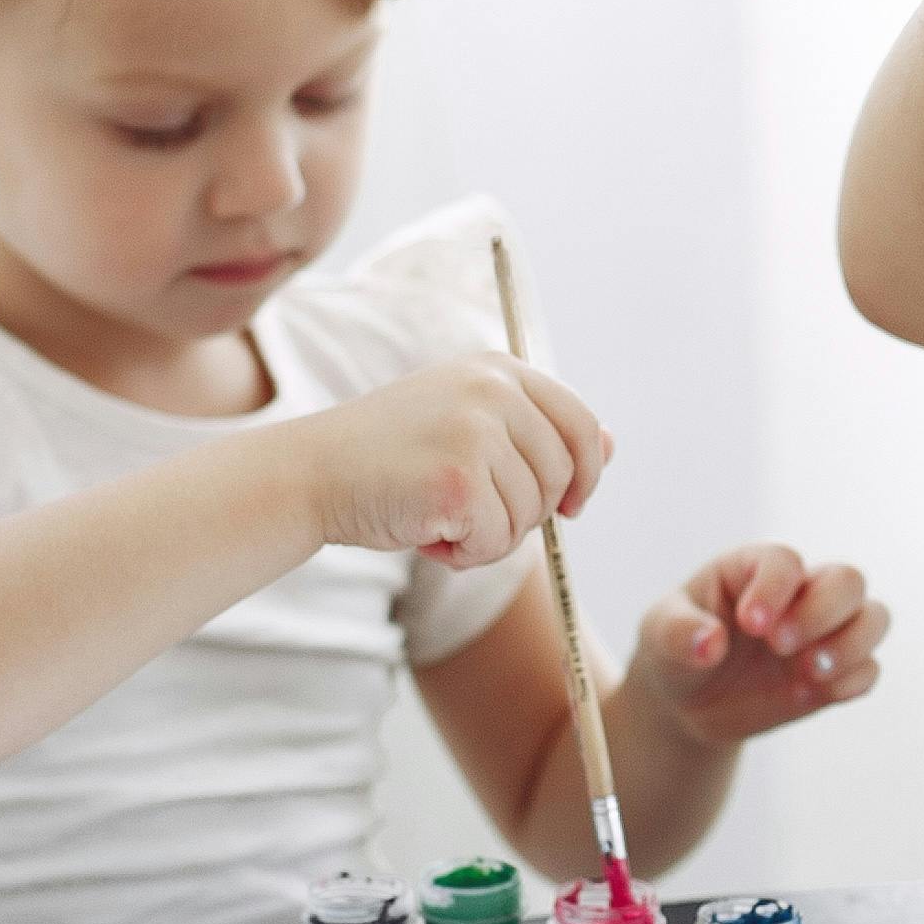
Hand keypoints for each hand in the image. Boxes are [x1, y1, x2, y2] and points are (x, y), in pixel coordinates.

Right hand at [291, 354, 609, 566]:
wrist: (312, 474)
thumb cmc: (391, 458)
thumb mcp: (469, 426)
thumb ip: (537, 432)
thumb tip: (610, 445)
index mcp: (499, 370)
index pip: (580, 423)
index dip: (586, 472)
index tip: (572, 505)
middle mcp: (493, 390)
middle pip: (562, 475)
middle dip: (528, 512)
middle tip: (472, 515)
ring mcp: (477, 431)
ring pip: (530, 515)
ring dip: (490, 536)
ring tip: (439, 520)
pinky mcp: (459, 479)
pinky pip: (497, 540)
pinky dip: (465, 553)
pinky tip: (427, 534)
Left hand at [628, 544, 886, 745]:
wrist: (688, 703)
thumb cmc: (675, 650)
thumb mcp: (659, 635)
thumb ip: (679, 633)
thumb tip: (711, 644)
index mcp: (756, 569)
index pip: (785, 561)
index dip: (776, 589)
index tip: (750, 625)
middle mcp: (800, 593)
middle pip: (847, 580)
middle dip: (822, 613)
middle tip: (779, 646)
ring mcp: (822, 633)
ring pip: (873, 618)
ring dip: (851, 644)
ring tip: (808, 671)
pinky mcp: (834, 674)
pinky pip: (868, 670)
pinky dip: (851, 681)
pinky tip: (814, 694)